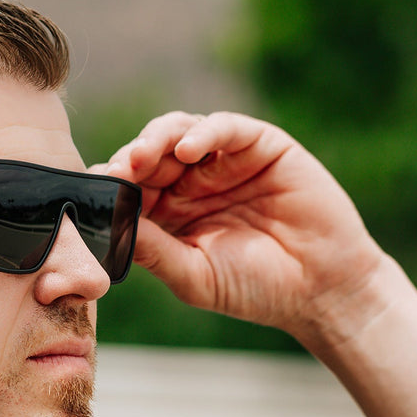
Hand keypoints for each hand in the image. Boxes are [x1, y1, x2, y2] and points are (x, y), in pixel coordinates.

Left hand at [100, 112, 391, 344]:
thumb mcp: (194, 275)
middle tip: (119, 170)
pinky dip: (203, 133)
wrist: (322, 289)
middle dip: (131, 160)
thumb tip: (107, 224)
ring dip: (156, 139)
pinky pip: (225, 128)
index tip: (95, 193)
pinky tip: (185, 150)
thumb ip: (153, 249)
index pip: (131, 187)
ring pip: (180, 132)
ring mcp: (226, 161)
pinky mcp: (260, 145)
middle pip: (150, 155)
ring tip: (142, 157)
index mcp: (170, 212)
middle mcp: (193, 181)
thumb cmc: (256, 289)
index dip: (112, 186)